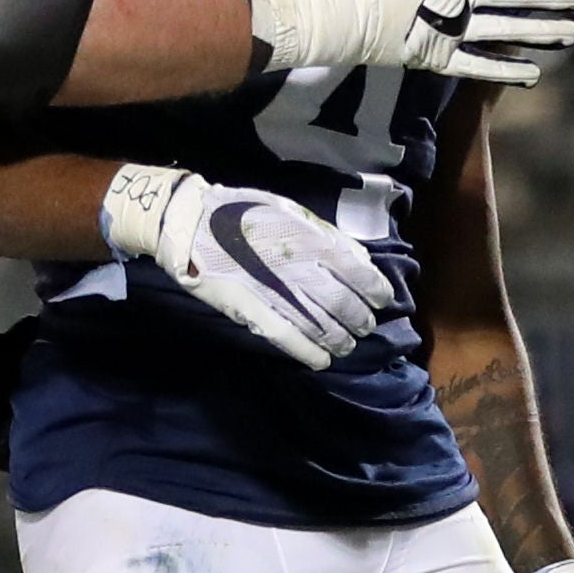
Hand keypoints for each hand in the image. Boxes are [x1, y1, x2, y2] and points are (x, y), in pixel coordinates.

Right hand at [99, 164, 385, 368]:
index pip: (354, 269)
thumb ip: (324, 234)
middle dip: (359, 318)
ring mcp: (274, 291)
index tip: (382, 298)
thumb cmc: (240, 212)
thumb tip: (359, 258)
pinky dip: (308, 352)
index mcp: (307, 238)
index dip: (373, 288)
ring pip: (319, 323)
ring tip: (347, 345)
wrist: (190, 224)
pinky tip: (322, 361)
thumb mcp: (287, 210)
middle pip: (341, 301)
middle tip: (365, 326)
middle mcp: (296, 266)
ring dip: (339, 338)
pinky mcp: (251, 311)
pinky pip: (286, 336)